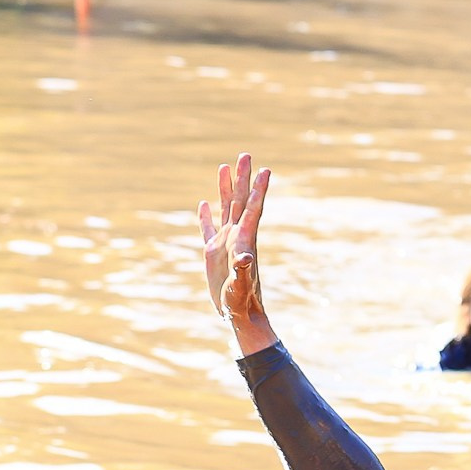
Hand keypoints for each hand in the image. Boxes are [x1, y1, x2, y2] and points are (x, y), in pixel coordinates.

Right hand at [196, 153, 276, 354]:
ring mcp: (224, 242)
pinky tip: (204, 203)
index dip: (260, 190)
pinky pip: (208, 228)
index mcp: (244, 240)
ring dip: (226, 188)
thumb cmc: (241, 302)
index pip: (253, 209)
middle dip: (243, 178)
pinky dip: (206, 215)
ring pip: (225, 208)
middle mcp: (236, 236)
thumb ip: (243, 272)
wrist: (238, 314)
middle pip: (241, 201)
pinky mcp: (213, 252)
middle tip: (246, 155)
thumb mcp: (240, 287)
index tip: (266, 170)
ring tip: (225, 167)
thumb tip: (245, 259)